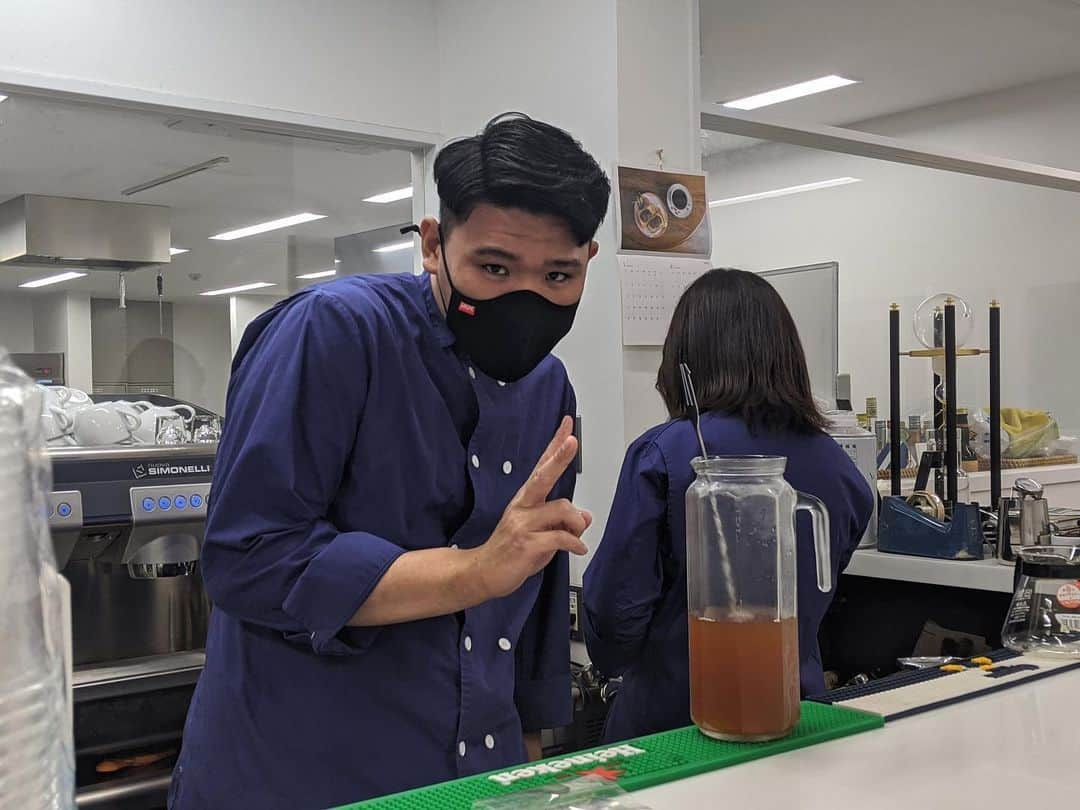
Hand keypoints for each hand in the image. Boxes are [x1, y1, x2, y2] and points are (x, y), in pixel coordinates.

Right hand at [467, 416, 590, 600]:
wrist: (481, 572)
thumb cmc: (510, 552)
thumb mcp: (540, 534)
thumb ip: (562, 522)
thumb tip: (586, 517)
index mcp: (525, 500)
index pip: (542, 466)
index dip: (555, 445)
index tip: (567, 425)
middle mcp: (523, 506)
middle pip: (543, 476)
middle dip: (560, 457)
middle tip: (573, 440)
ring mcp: (523, 524)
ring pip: (563, 510)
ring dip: (577, 524)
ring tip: (577, 537)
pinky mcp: (526, 543)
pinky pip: (561, 538)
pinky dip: (574, 544)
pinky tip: (578, 550)